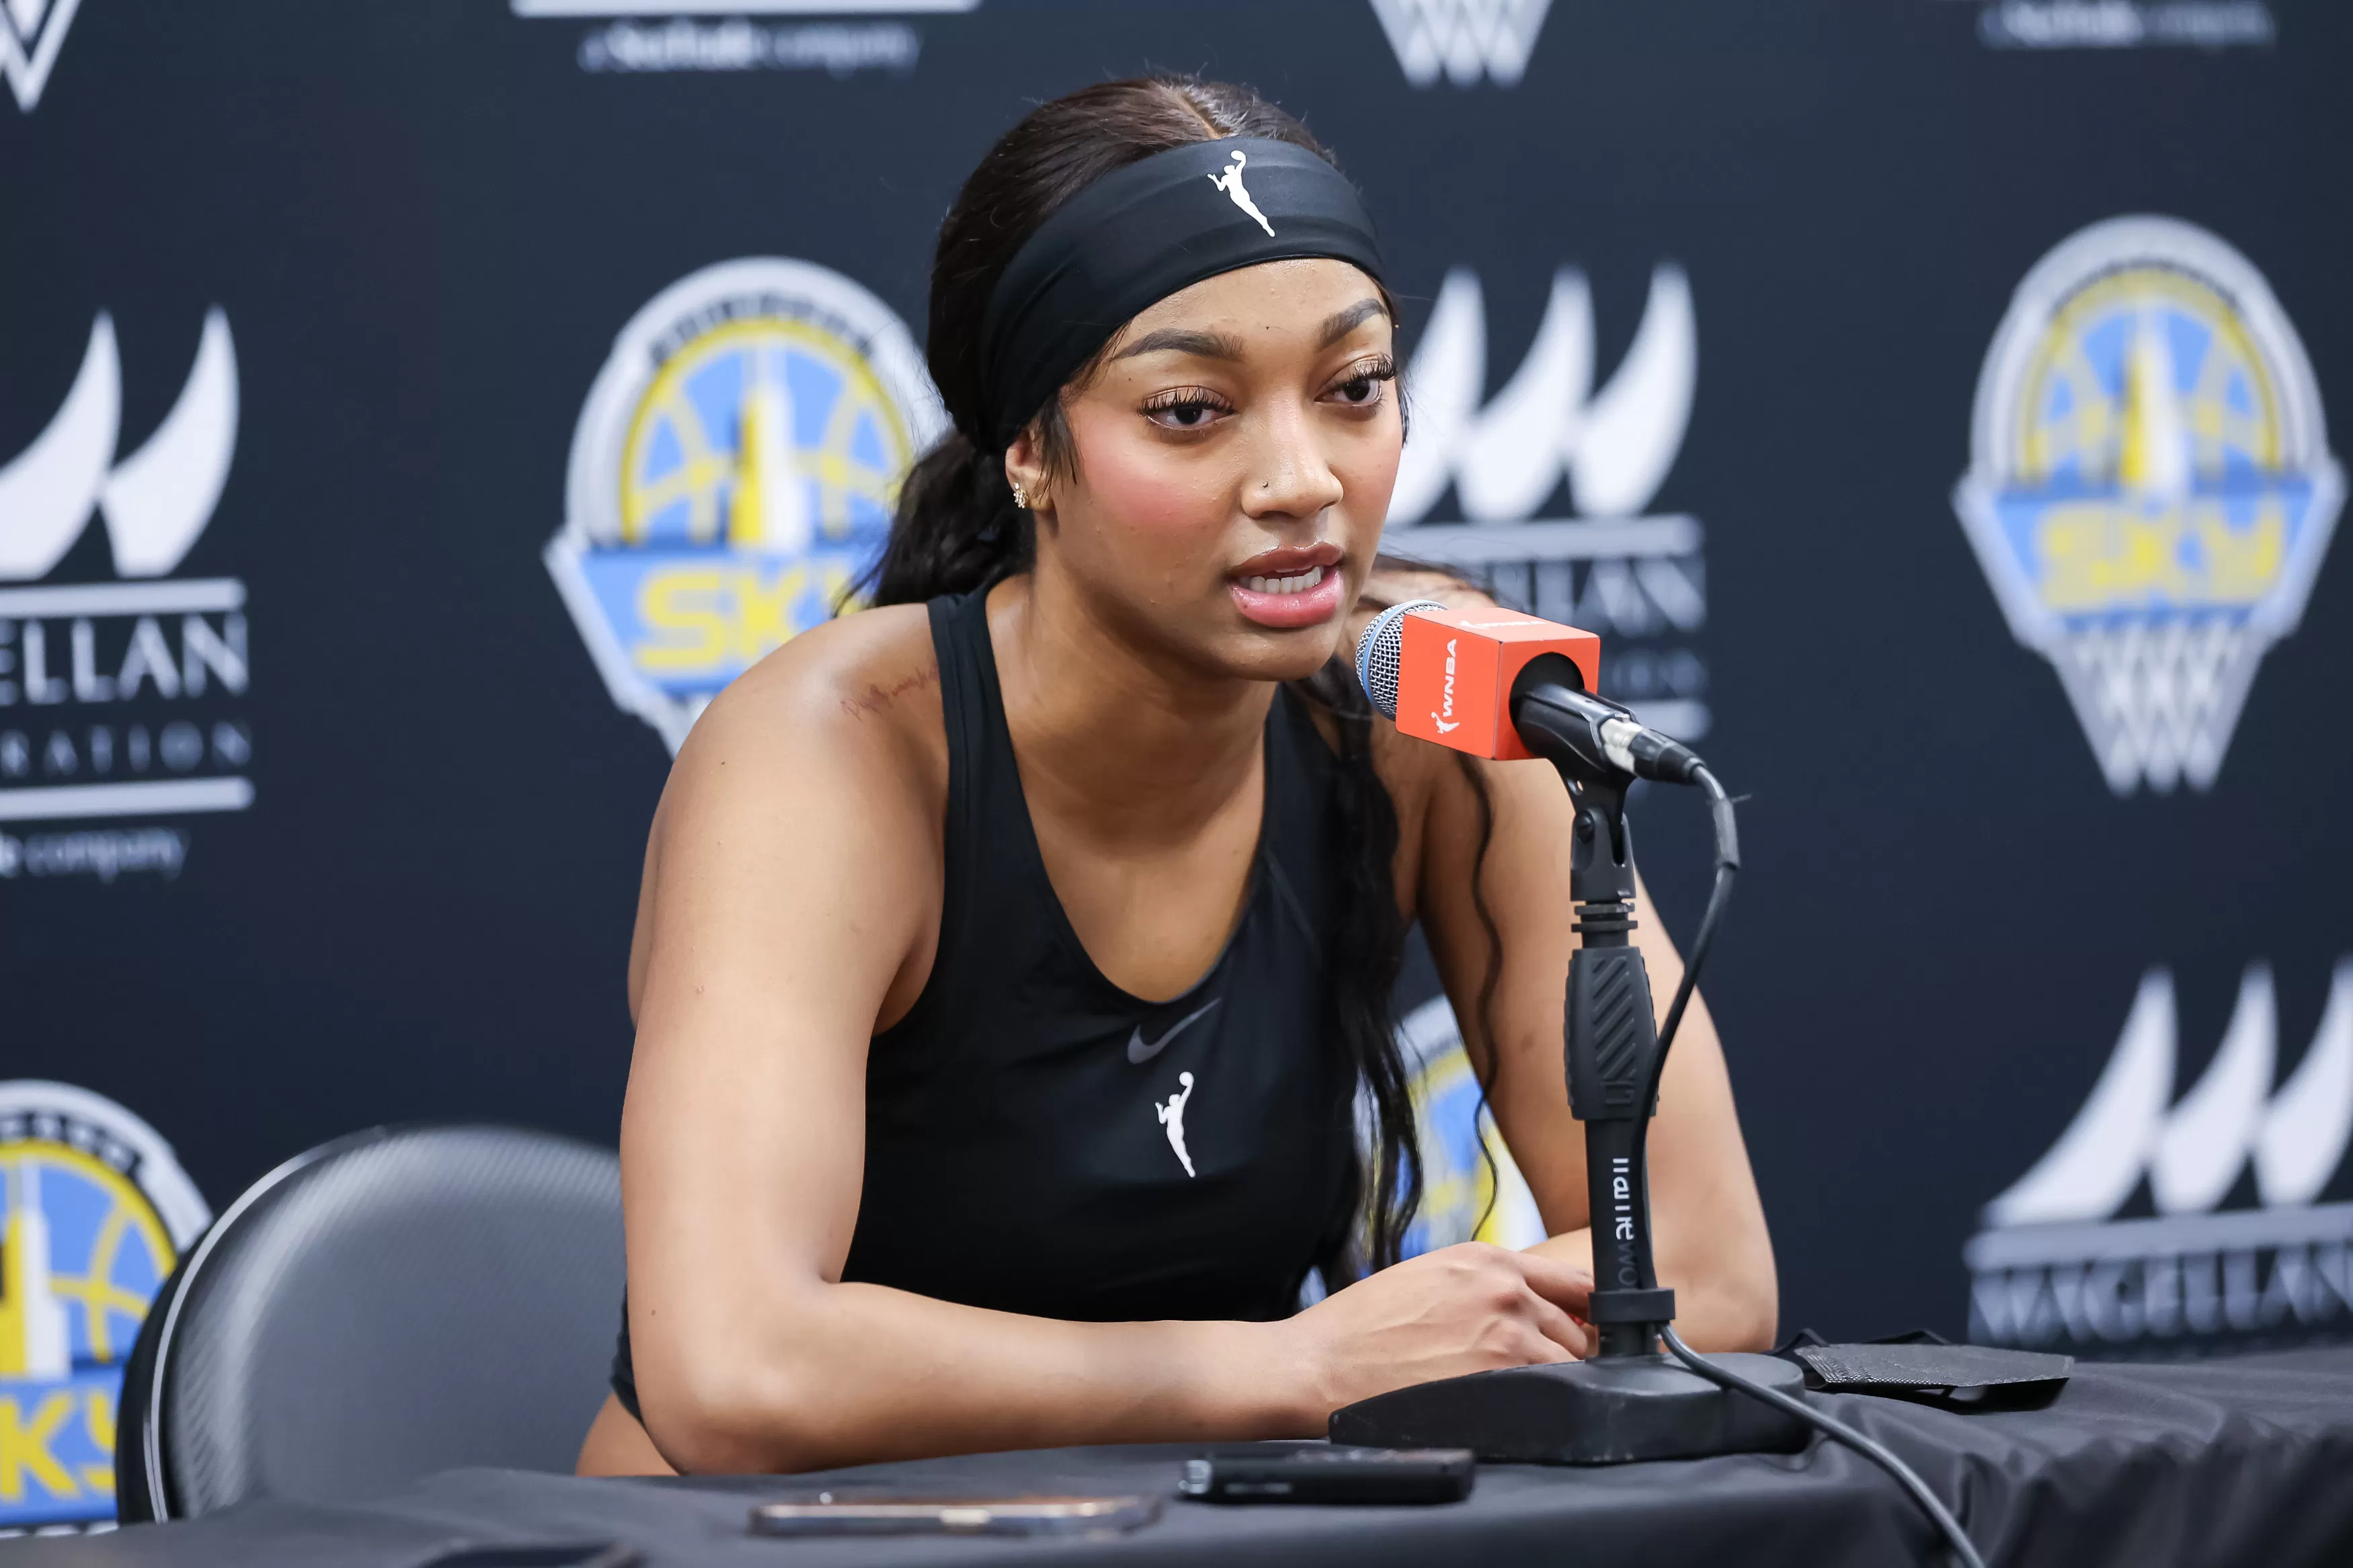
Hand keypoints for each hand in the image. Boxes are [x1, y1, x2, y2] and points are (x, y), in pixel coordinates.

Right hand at [1276, 1243, 1593, 1420]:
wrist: (1318, 1364)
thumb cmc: (1362, 1326)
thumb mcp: (1430, 1277)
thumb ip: (1486, 1285)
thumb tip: (1534, 1309)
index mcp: (1488, 1260)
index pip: (1575, 1282)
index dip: (1585, 1313)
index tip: (1583, 1332)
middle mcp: (1505, 1290)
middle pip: (1577, 1329)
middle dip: (1566, 1353)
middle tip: (1533, 1375)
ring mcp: (1507, 1337)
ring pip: (1569, 1367)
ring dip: (1554, 1384)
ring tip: (1513, 1396)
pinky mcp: (1500, 1381)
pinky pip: (1551, 1398)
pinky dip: (1542, 1408)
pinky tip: (1507, 1412)